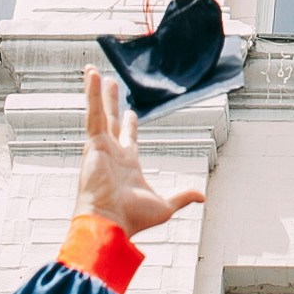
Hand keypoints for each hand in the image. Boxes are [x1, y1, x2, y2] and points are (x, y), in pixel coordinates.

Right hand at [78, 69, 203, 236]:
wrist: (110, 222)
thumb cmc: (132, 218)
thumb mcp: (164, 205)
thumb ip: (182, 196)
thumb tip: (201, 196)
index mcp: (126, 165)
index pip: (128, 139)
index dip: (130, 125)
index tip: (131, 112)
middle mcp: (111, 153)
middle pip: (111, 120)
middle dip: (111, 102)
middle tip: (110, 83)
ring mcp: (100, 147)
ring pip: (99, 112)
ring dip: (97, 92)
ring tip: (94, 71)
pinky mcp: (92, 143)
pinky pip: (92, 113)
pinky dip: (91, 94)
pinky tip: (91, 75)